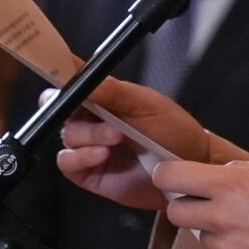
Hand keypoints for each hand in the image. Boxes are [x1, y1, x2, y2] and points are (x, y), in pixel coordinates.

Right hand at [56, 79, 210, 211]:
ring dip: (90, 135)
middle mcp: (91, 120)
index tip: (62, 78)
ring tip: (117, 138)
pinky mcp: (87, 171)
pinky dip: (81, 157)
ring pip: (67, 135)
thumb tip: (84, 77)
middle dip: (71, 110)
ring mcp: (88, 145)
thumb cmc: (173, 131)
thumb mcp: (147, 104)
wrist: (189, 167)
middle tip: (95, 112)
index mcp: (103, 97)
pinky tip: (103, 155)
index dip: (59, 76)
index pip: (71, 83)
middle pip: (60, 109)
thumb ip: (114, 91)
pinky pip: (67, 162)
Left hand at [156, 159, 248, 248]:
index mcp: (233, 185)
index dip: (167, 175)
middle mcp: (223, 217)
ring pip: (202, 240)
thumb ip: (243, 172)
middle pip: (176, 212)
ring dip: (218, 234)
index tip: (171, 177)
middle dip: (189, 206)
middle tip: (213, 206)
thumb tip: (218, 174)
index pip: (171, 176)